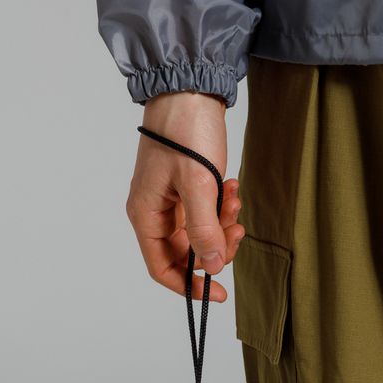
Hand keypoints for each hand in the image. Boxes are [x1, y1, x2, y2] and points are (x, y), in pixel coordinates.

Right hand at [126, 90, 244, 300]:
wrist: (191, 89)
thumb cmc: (186, 131)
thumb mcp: (199, 184)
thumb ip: (204, 230)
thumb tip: (212, 267)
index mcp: (146, 214)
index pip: (162, 267)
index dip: (189, 286)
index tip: (217, 293)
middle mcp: (155, 211)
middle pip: (186, 252)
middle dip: (215, 247)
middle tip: (236, 229)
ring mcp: (172, 200)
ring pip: (201, 233)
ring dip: (222, 224)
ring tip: (234, 199)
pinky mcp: (188, 187)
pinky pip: (207, 212)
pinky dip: (223, 207)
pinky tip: (232, 187)